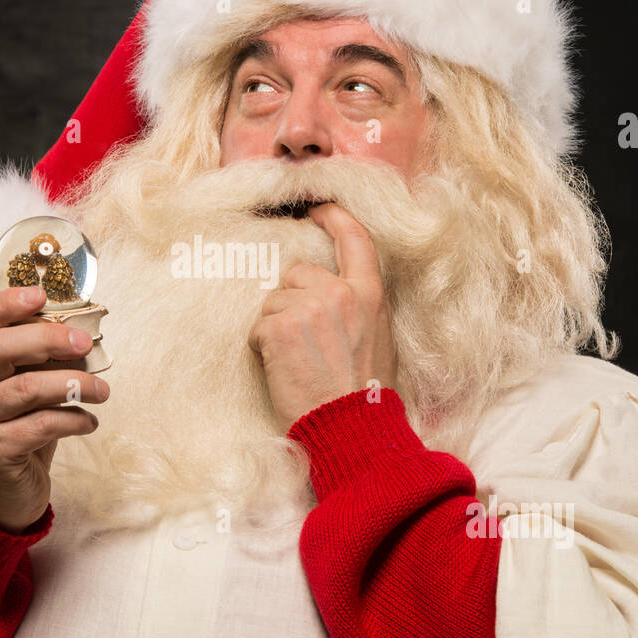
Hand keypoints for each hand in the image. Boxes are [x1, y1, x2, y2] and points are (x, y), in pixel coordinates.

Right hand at [0, 285, 109, 532]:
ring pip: (25, 388)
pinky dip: (73, 420)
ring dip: (73, 384)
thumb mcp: (19, 387)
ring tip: (103, 390)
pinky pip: (40, 425)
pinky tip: (89, 422)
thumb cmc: (16, 429)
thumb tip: (80, 328)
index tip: (41, 294)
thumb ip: (36, 359)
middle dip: (48, 339)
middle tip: (85, 343)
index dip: (5, 303)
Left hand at [247, 203, 397, 428]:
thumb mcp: (379, 339)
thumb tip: (338, 289)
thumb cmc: (364, 393)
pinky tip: (282, 369)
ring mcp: (308, 308)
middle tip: (303, 342)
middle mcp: (340, 293)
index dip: (333, 217)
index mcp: (370, 294)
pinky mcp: (279, 327)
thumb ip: (361, 306)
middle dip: (291, 300)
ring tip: (296, 361)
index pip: (354, 238)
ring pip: (273, 301)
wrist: (349, 427)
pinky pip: (258, 327)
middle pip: (297, 274)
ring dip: (276, 327)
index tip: (317, 210)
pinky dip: (262, 347)